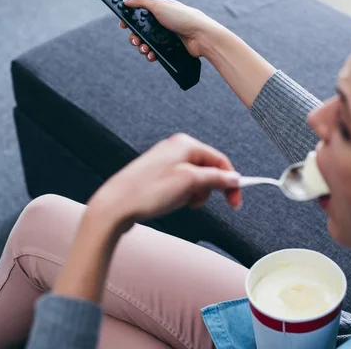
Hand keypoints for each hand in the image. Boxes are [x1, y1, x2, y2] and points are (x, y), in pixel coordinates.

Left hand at [86, 133, 241, 227]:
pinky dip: (181, 195)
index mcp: (185, 144)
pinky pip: (180, 185)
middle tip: (198, 202)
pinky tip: (171, 202)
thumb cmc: (147, 191)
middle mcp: (175, 148)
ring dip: (194, 194)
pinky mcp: (156, 175)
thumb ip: (215, 178)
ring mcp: (164, 162)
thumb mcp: (189, 183)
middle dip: (208, 189)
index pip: (219, 160)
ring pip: (194, 179)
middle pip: (207, 169)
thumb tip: (233, 177)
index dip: (230, 181)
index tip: (235, 201)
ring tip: (180, 202)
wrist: (115, 205)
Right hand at [120, 0, 217, 60]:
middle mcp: (162, 22)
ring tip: (144, 49)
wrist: (201, 36)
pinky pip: (155, 52)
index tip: (122, 24)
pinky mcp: (170, 48)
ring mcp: (166, 36)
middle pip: (141, 30)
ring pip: (147, 42)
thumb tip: (126, 0)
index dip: (129, 18)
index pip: (139, 12)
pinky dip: (151, 54)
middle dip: (135, 36)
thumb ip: (141, 2)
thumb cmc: (183, 17)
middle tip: (134, 39)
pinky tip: (151, 55)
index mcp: (159, 9)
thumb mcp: (159, 5)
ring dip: (142, 46)